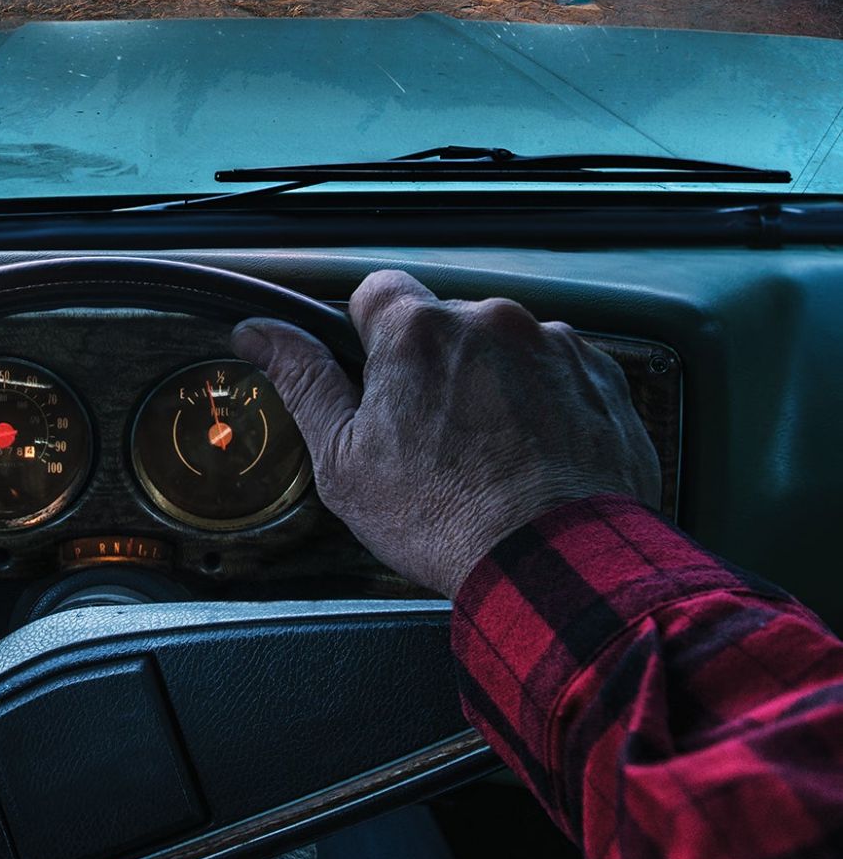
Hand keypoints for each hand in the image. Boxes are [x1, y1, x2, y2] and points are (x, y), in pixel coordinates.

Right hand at [233, 271, 661, 596]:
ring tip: (492, 452)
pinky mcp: (601, 375)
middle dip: (435, 364)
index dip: (370, 337)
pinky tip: (535, 453)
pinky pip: (559, 369)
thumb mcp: (344, 460)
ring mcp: (552, 344)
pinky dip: (545, 399)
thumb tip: (258, 332)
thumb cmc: (446, 520)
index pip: (377, 292)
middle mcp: (489, 319)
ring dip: (492, 379)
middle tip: (433, 434)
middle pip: (444, 321)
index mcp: (417, 330)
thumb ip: (303, 380)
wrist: (559, 567)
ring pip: (503, 345)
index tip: (379, 380)